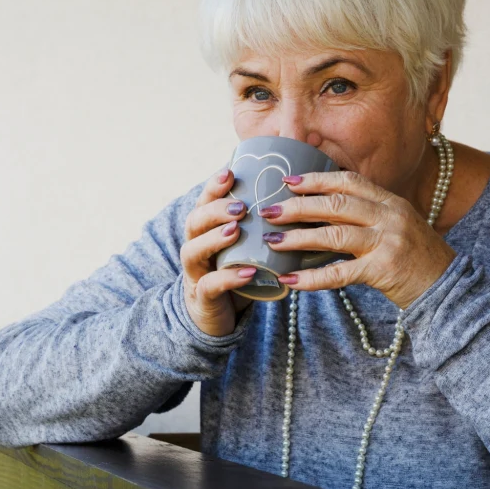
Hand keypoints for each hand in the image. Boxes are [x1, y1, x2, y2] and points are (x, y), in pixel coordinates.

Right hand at [180, 168, 256, 336]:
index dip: (213, 187)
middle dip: (215, 211)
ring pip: (193, 251)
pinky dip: (227, 278)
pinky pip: (210, 286)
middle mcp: (195, 248)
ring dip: (214, 238)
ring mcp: (196, 274)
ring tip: (236, 230)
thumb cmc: (235, 273)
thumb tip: (296, 196)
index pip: (203, 203)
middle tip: (241, 207)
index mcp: (205, 231)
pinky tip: (248, 272)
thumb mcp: (245, 247)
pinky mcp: (203, 299)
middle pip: (194, 222)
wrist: (216, 317)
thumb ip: (259, 225)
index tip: (230, 172)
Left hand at [261, 170, 456, 309]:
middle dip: (298, 206)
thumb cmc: (416, 259)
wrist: (448, 289)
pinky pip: (339, 273)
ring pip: (334, 234)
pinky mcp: (384, 270)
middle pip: (335, 204)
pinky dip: (311, 278)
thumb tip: (323, 212)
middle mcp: (390, 216)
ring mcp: (388, 242)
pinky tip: (290, 280)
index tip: (288, 181)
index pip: (349, 182)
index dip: (316, 180)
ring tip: (273, 241)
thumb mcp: (397, 226)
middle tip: (269, 210)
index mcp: (391, 201)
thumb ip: (367, 216)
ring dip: (298, 237)